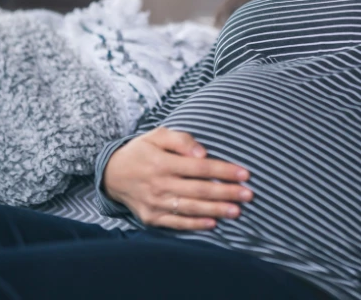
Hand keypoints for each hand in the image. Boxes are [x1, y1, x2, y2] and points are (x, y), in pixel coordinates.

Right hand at [102, 126, 253, 229]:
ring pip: (191, 208)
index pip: (200, 167)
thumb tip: (202, 153)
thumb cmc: (141, 151)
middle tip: (249, 194)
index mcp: (162, 162)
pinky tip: (213, 224)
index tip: (245, 174)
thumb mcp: (157, 135)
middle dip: (226, 192)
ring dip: (216, 210)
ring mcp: (155, 203)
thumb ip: (181, 140)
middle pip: (199, 189)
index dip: (224, 170)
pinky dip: (195, 225)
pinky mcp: (151, 217)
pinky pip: (176, 223)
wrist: (111, 174)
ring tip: (237, 211)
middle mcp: (159, 184)